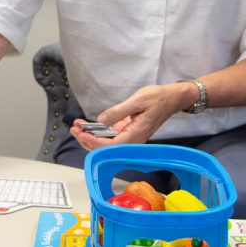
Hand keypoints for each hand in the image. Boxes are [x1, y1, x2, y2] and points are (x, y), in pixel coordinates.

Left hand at [70, 83, 187, 150]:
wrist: (171, 98)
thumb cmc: (157, 98)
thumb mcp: (137, 101)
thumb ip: (118, 112)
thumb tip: (101, 121)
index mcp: (135, 135)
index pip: (110, 145)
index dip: (93, 141)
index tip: (81, 133)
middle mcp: (132, 140)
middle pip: (105, 148)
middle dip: (87, 139)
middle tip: (74, 128)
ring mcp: (130, 137)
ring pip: (106, 143)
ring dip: (90, 136)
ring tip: (77, 127)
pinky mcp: (128, 132)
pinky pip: (110, 136)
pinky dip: (98, 132)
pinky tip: (88, 126)